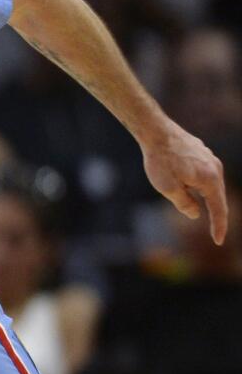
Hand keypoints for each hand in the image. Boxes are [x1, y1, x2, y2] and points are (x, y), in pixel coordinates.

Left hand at [142, 123, 227, 244]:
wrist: (156, 131)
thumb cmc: (160, 160)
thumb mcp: (168, 188)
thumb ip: (184, 204)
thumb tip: (196, 214)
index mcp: (210, 180)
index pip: (218, 209)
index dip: (218, 227)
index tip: (218, 241)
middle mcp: (215, 168)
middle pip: (217, 197)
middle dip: (215, 214)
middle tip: (215, 232)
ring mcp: (210, 158)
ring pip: (210, 184)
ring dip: (204, 196)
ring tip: (196, 202)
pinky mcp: (201, 152)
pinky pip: (204, 173)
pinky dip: (200, 184)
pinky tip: (189, 182)